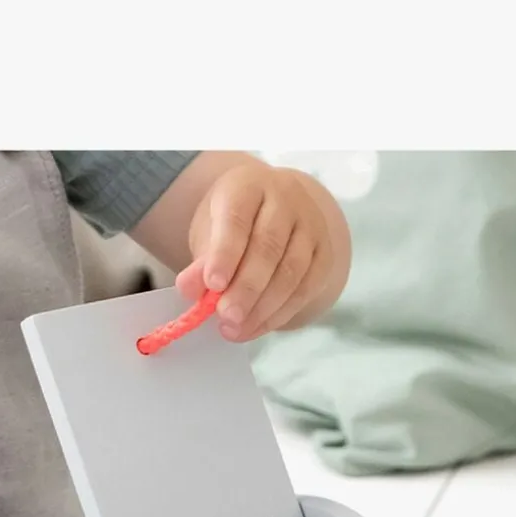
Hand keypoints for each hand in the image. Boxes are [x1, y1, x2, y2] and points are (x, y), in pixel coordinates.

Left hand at [176, 160, 350, 342]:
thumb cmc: (234, 226)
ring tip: (236, 330)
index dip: (225, 253)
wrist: (271, 213)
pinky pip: (306, 288)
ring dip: (263, 307)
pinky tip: (257, 328)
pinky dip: (280, 313)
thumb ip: (201, 262)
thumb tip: (190, 289)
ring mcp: (311, 224)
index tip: (213, 285)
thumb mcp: (209, 234)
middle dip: (246, 288)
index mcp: (248, 185)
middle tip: (226, 317)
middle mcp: (286, 198)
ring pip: (291, 270)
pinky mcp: (325, 253)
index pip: (237, 218)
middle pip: (268, 246)